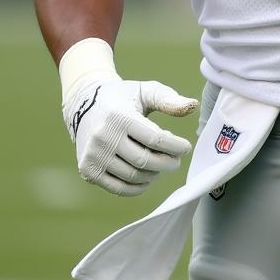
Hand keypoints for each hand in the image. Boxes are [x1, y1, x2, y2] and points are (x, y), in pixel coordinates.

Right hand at [63, 74, 198, 195]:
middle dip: (167, 163)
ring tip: (160, 165)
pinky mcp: (88, 170)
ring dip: (153, 174)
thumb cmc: (124, 98)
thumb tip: (194, 106)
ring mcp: (93, 156)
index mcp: (120, 117)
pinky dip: (137, 187)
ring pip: (133, 176)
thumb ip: (169, 100)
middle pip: (144, 160)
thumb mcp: (146, 91)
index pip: (155, 139)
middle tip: (176, 161)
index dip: (175, 146)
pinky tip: (148, 178)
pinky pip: (118, 188)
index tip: (186, 148)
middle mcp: (103, 137)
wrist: (86, 106)